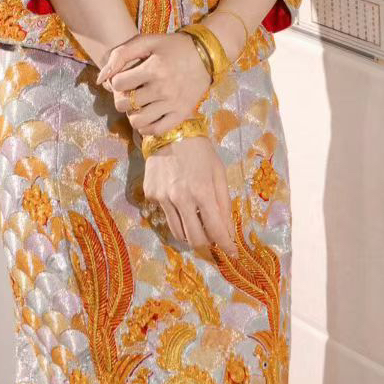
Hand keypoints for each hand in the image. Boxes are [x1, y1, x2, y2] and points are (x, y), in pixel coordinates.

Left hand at [97, 31, 210, 135]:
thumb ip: (121, 55)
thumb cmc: (173, 46)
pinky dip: (146, 127)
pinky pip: (155, 131)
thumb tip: (101, 79)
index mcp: (153, 69)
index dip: (116, 81)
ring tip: (138, 103)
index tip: (123, 77)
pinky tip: (147, 115)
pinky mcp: (181, 115)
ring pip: (137, 122)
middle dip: (121, 97)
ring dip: (132, 113)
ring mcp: (172, 104)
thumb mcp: (147, 42)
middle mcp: (162, 89)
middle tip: (130, 91)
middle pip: (124, 104)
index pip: (118, 84)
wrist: (206, 55)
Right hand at [144, 137, 235, 251]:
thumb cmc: (200, 151)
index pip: (216, 230)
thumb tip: (228, 231)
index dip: (226, 245)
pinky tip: (179, 202)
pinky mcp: (151, 194)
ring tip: (197, 226)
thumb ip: (224, 203)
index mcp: (202, 192)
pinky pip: (165, 215)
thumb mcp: (219, 172)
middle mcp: (181, 198)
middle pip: (195, 239)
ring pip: (178, 232)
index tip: (232, 253)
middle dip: (207, 244)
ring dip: (190, 235)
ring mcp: (163, 198)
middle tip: (213, 239)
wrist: (170, 130)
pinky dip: (175, 216)